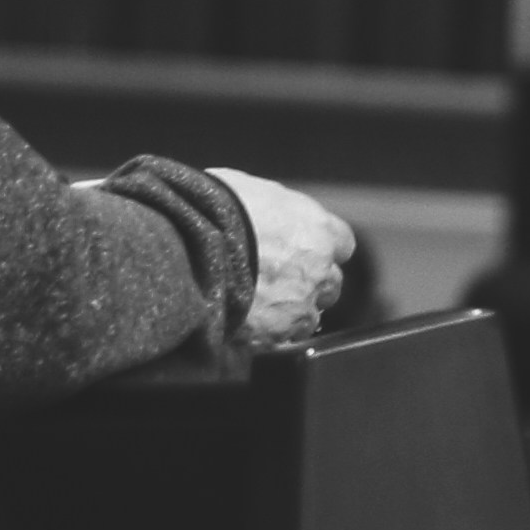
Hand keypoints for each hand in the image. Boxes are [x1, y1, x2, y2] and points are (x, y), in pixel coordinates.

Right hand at [209, 168, 355, 346]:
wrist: (189, 246)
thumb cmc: (212, 208)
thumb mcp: (249, 190)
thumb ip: (272, 211)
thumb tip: (265, 215)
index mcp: (315, 228)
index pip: (340, 243)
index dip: (319, 249)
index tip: (302, 251)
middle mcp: (317, 267)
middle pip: (329, 282)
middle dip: (308, 283)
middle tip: (277, 280)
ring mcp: (300, 304)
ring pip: (310, 315)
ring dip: (291, 312)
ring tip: (258, 306)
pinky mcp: (277, 333)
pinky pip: (283, 339)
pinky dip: (270, 333)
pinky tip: (246, 322)